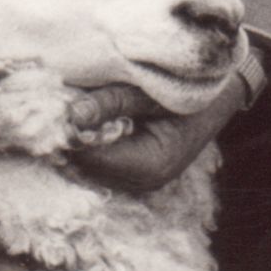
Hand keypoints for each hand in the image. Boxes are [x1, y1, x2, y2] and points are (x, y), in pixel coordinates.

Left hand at [67, 74, 247, 190]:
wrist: (219, 96)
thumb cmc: (189, 89)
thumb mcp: (150, 92)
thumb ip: (111, 102)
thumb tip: (71, 115)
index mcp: (151, 165)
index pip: (93, 158)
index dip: (69, 135)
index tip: (52, 108)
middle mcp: (143, 182)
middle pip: (86, 168)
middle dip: (69, 139)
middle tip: (53, 107)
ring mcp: (137, 180)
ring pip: (88, 167)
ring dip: (76, 141)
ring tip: (66, 111)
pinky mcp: (132, 172)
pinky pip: (98, 163)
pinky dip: (87, 143)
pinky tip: (82, 121)